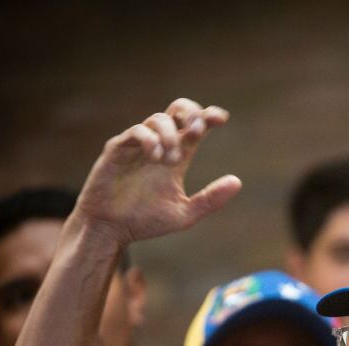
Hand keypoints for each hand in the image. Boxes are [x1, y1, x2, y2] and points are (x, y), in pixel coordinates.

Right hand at [74, 98, 241, 245]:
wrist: (111, 231)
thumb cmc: (146, 222)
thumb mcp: (185, 214)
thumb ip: (210, 199)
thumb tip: (237, 181)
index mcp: (178, 157)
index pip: (195, 127)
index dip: (209, 117)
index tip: (221, 119)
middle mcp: (159, 146)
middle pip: (177, 110)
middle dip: (191, 112)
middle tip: (198, 130)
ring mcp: (138, 146)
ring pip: (158, 118)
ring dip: (170, 135)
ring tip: (172, 160)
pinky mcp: (117, 150)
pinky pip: (136, 132)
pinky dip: (149, 139)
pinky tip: (156, 156)